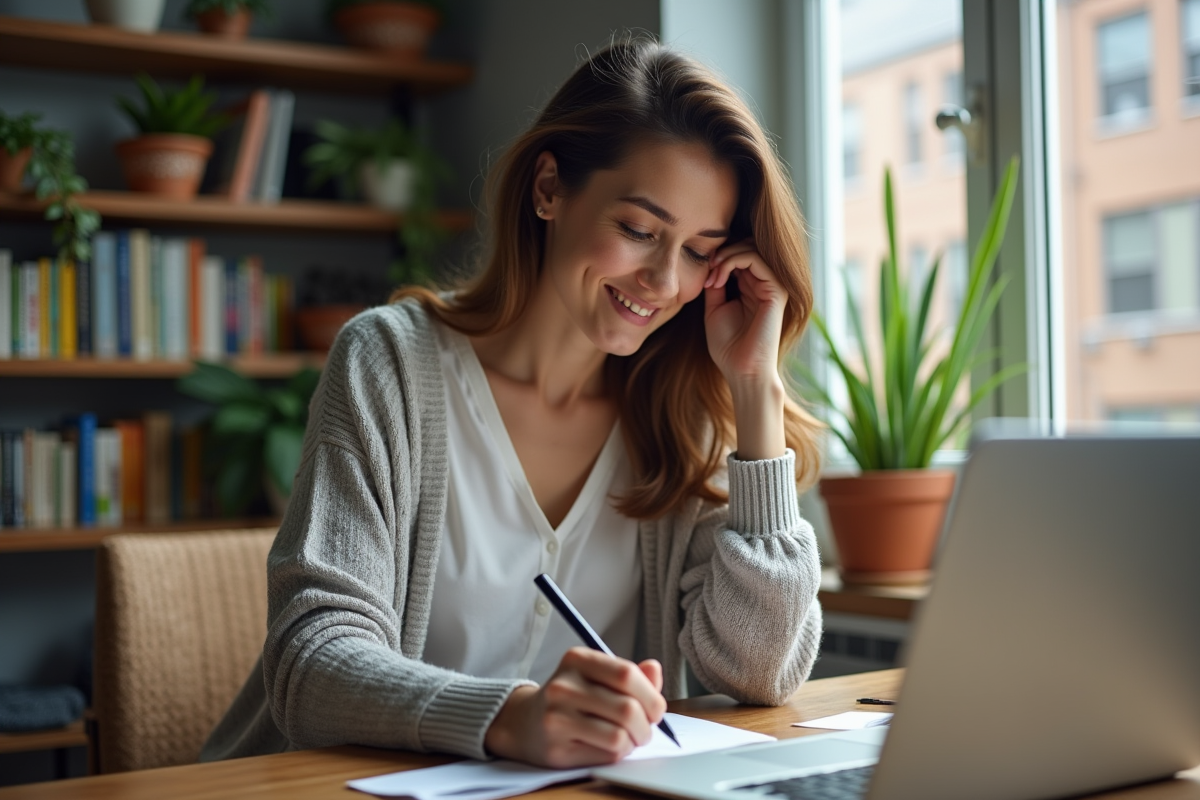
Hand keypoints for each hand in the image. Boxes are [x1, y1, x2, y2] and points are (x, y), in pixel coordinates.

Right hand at [484, 648, 665, 767]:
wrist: (525, 723)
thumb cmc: (571, 698)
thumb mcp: (596, 676)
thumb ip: (629, 674)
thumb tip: (654, 669)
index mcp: (577, 660)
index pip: (627, 674)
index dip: (651, 695)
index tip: (656, 708)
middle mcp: (563, 686)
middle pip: (627, 708)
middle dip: (647, 724)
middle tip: (645, 729)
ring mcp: (557, 718)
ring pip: (619, 735)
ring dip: (634, 742)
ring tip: (629, 738)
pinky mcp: (557, 748)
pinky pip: (606, 754)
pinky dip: (618, 753)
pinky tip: (610, 747)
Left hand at [703, 239, 786, 387]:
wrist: (741, 370)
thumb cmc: (728, 346)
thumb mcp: (714, 308)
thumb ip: (716, 283)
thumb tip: (711, 260)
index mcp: (751, 287)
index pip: (738, 254)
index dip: (717, 256)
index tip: (701, 274)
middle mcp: (764, 284)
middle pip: (746, 246)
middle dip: (721, 252)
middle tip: (706, 269)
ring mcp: (772, 286)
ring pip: (750, 248)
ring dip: (725, 257)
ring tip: (711, 276)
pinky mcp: (776, 290)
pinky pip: (755, 259)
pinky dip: (732, 262)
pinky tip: (718, 279)